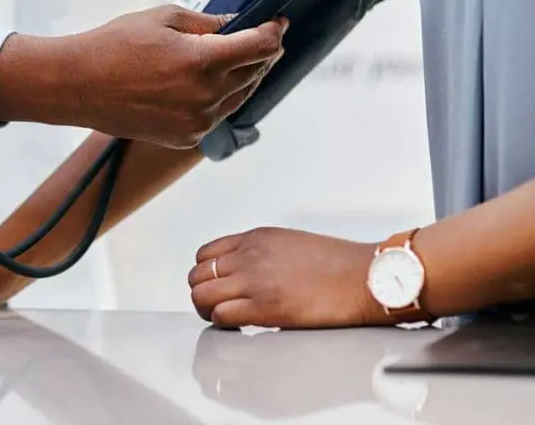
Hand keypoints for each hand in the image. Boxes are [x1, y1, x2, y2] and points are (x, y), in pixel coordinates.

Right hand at [0, 6, 286, 148]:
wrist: (76, 86)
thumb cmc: (114, 44)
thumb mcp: (163, 18)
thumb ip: (208, 23)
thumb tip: (238, 24)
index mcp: (203, 61)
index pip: (261, 46)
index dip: (274, 31)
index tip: (278, 21)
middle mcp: (206, 96)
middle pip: (256, 72)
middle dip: (263, 52)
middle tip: (262, 37)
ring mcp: (196, 122)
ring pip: (240, 97)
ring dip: (244, 76)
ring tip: (238, 58)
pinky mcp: (184, 138)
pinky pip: (216, 116)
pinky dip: (220, 98)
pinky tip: (207, 83)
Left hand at [188, 227, 386, 328]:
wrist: (366, 277)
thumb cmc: (339, 264)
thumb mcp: (291, 243)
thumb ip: (262, 252)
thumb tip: (246, 271)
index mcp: (256, 238)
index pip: (205, 254)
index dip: (206, 274)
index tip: (216, 287)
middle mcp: (249, 255)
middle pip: (197, 275)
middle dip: (203, 293)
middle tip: (217, 306)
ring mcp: (254, 280)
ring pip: (201, 295)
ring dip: (208, 310)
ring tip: (225, 318)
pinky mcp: (264, 306)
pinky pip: (221, 315)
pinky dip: (224, 323)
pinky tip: (239, 326)